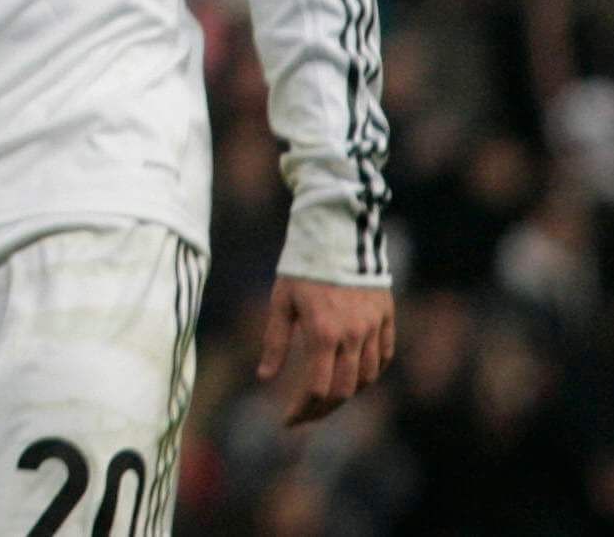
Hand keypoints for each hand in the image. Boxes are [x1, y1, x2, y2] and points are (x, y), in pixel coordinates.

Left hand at [259, 276, 394, 425]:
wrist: (336, 232)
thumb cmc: (301, 266)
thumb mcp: (280, 302)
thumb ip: (275, 343)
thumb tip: (265, 379)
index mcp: (323, 333)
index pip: (317, 389)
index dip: (301, 410)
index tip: (286, 420)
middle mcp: (353, 336)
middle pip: (343, 390)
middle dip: (321, 410)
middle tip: (303, 416)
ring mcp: (374, 328)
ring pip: (366, 377)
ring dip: (346, 392)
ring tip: (323, 396)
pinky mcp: (387, 318)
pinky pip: (383, 357)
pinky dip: (370, 372)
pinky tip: (353, 375)